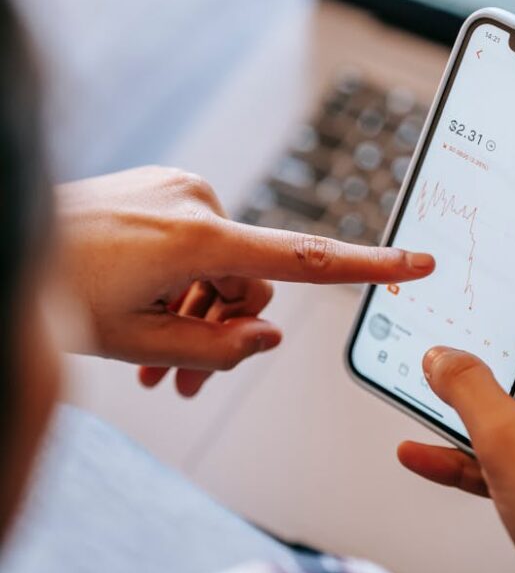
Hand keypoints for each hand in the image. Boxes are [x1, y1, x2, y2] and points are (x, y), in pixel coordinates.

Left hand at [57, 166, 433, 395]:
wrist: (6, 230)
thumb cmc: (57, 290)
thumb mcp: (138, 340)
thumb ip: (217, 348)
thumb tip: (268, 338)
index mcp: (199, 235)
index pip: (303, 257)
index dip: (366, 265)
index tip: (416, 261)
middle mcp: (197, 200)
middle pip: (249, 281)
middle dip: (225, 332)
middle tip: (187, 384)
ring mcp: (177, 189)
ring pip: (217, 267)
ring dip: (195, 315)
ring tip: (156, 368)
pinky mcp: (160, 189)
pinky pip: (192, 243)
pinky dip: (178, 283)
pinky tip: (146, 320)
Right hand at [398, 273, 514, 572]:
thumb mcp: (509, 442)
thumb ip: (467, 388)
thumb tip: (438, 356)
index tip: (497, 263)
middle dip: (482, 351)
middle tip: (440, 331)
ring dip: (469, 406)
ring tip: (420, 390)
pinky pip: (510, 447)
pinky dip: (471, 450)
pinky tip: (420, 451)